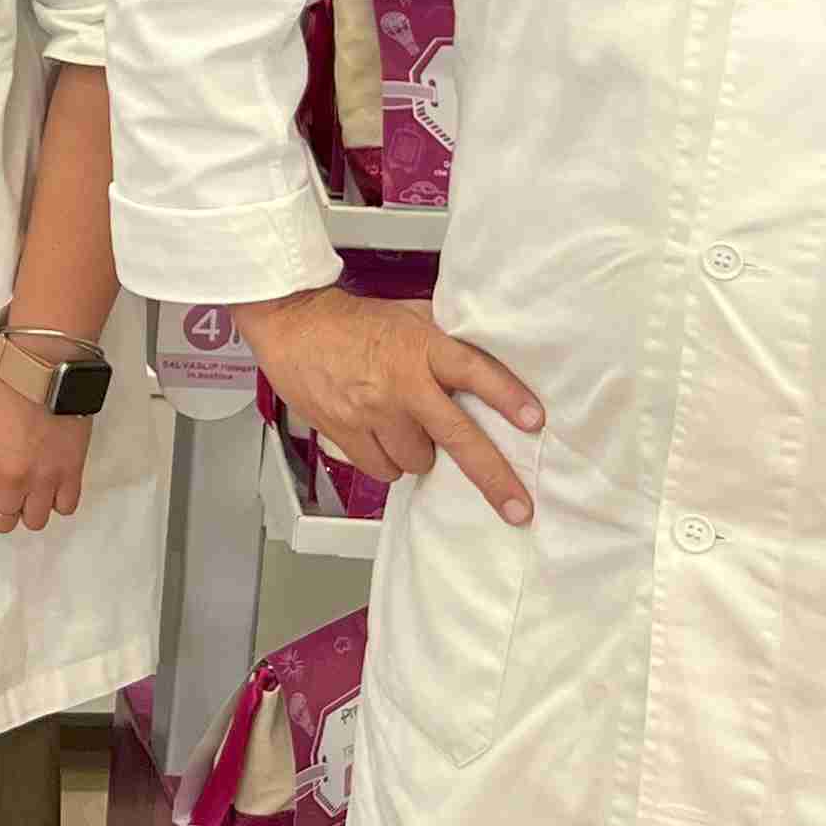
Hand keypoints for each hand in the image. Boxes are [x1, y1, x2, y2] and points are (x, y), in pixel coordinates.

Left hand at [0, 372, 92, 535]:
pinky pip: (65, 507)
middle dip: (0, 513)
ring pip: (35, 521)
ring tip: (29, 493)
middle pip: (4, 522)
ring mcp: (44, 479)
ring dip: (29, 510)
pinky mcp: (72, 472)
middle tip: (2, 498)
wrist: (43, 369)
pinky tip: (52, 487)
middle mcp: (11, 481)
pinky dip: (58, 501)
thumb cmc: (3, 388)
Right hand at [237, 285, 541, 524]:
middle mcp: (401, 382)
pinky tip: (379, 438)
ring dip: (418, 453)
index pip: (474, 371)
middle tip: (519, 509)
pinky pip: (382, 470)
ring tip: (404, 429)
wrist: (291, 322)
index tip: (534, 422)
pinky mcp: (346, 431)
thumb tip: (480, 353)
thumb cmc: (349, 321)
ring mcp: (372, 411)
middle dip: (493, 478)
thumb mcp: (406, 317)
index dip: (507, 397)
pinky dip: (386, 462)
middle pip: (458, 438)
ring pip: (417, 461)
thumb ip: (441, 338)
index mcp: (420, 348)